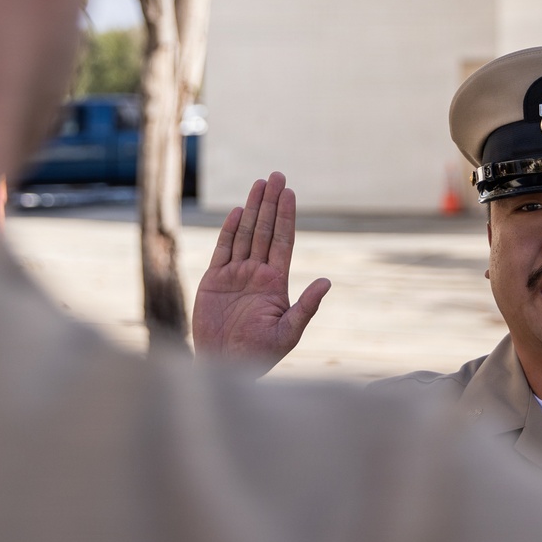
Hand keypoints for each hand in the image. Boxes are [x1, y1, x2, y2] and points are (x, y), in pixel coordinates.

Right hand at [192, 171, 329, 371]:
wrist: (225, 366)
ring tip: (260, 183)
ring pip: (246, 234)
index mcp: (276, 282)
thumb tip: (327, 281)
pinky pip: (223, 249)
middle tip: (276, 175)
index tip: (290, 192)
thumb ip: (307, 306)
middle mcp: (257, 273)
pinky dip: (230, 230)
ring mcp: (235, 275)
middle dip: (271, 203)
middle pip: (265, 230)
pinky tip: (238, 211)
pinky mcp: (214, 281)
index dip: (286, 217)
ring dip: (253, 208)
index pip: (283, 241)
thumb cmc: (260, 354)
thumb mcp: (289, 332)